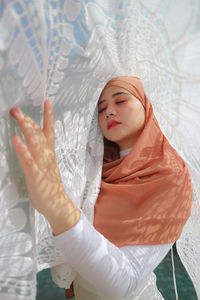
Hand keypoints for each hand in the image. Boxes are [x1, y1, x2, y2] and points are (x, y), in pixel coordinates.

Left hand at [10, 100, 79, 234]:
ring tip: (17, 115)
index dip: (48, 116)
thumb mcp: (47, 168)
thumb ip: (41, 156)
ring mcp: (42, 164)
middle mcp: (47, 155)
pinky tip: (16, 139)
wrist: (58, 205)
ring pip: (35, 142)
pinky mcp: (36, 175)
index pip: (49, 131)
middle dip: (28, 119)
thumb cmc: (50, 187)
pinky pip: (29, 160)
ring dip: (26, 127)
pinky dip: (23, 149)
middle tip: (17, 109)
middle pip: (39, 133)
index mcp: (49, 154)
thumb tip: (32, 145)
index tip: (47, 101)